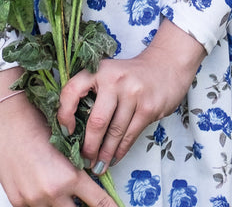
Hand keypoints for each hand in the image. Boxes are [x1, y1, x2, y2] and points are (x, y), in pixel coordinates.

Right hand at [0, 86, 117, 206]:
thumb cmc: (39, 124)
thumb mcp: (67, 146)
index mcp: (70, 177)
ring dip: (61, 202)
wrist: (9, 119)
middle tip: (83, 197)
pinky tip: (40, 185)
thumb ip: (77, 169)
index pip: (98, 202)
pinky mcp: (18, 201)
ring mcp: (33, 200)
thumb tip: (89, 180)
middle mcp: (53, 193)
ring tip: (57, 185)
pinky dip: (42, 201)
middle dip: (82, 206)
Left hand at [57, 19, 205, 172]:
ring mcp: (134, 93)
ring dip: (105, 154)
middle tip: (84, 160)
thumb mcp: (109, 74)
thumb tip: (75, 129)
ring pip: (115, 132)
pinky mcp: (148, 107)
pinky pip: (130, 135)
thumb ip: (93, 93)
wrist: (167, 65)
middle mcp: (115, 79)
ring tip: (98, 166)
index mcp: (99, 70)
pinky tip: (114, 158)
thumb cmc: (131, 74)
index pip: (72, 91)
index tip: (66, 132)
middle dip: (89, 146)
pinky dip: (120, 150)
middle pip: (97, 121)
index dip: (64, 114)